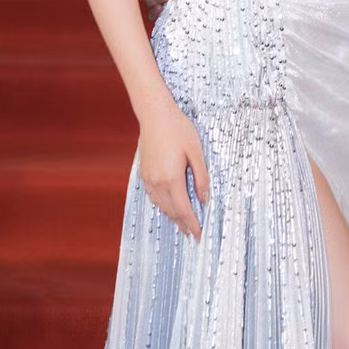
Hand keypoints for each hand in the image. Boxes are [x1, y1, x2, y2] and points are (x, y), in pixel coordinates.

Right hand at [138, 96, 208, 238]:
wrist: (155, 114)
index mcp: (172, 178)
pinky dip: (162, 205)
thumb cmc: (178, 129)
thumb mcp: (196, 151)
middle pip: (171, 211)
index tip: (199, 234)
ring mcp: (148, 179)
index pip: (184, 209)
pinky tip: (168, 206)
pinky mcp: (144, 173)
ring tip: (182, 224)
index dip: (192, 223)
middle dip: (182, 224)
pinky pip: (153, 197)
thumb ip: (201, 177)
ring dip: (172, 216)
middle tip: (192, 234)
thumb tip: (205, 198)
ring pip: (161, 206)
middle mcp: (157, 182)